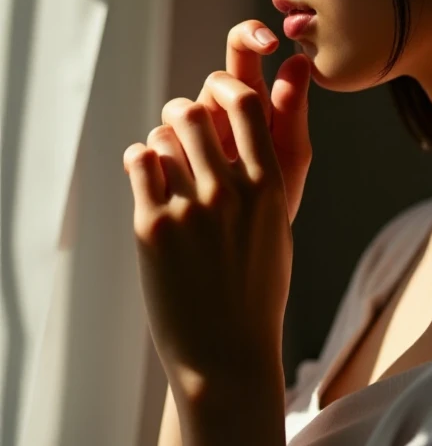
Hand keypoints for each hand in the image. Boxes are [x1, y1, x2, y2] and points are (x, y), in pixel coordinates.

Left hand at [122, 21, 311, 401]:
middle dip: (183, 111)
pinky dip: (139, 159)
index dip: (229, 90)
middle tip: (179, 124)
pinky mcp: (153, 227)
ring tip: (163, 157)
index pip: (248, 105)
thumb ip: (265, 180)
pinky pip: (139, 163)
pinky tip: (145, 173)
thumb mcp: (277, 230)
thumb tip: (252, 137)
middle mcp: (230, 192)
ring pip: (163, 135)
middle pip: (196, 111)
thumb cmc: (257, 293)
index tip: (218, 97)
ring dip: (161, 137)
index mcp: (268, 187)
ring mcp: (190, 209)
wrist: (226, 355)